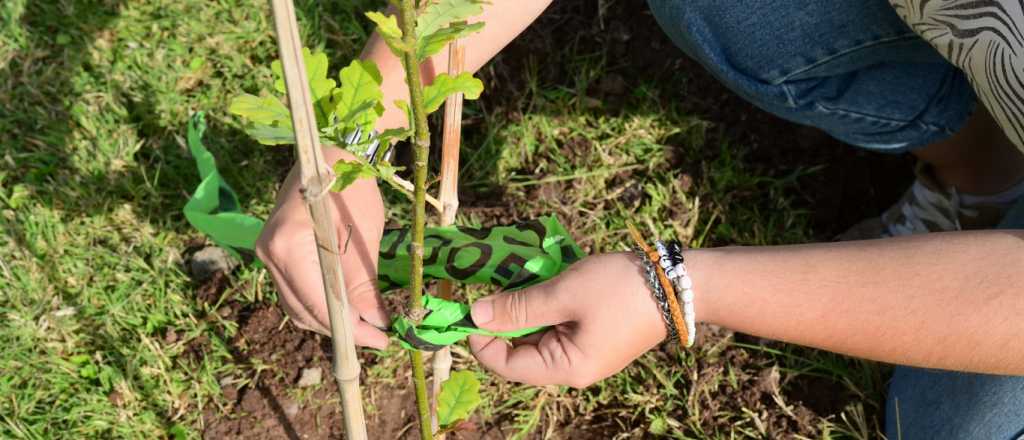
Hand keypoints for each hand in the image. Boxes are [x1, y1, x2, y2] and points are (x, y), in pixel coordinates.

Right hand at [255, 148, 389, 347]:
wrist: (328, 155)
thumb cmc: (350, 185)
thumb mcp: (364, 232)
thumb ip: (363, 281)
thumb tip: (375, 323)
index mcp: (287, 244)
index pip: (317, 303)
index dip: (350, 329)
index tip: (381, 340)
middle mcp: (269, 254)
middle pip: (304, 311)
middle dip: (342, 329)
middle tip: (379, 336)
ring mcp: (268, 255)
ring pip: (298, 307)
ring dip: (331, 321)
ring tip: (368, 326)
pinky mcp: (276, 255)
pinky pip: (296, 293)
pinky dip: (321, 305)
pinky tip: (348, 308)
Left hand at [468, 252, 666, 387]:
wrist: (679, 284)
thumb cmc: (619, 290)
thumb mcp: (563, 294)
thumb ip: (517, 307)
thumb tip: (475, 315)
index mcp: (565, 368)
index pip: (505, 364)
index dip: (481, 338)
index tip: (468, 305)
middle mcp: (573, 368)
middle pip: (520, 351)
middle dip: (503, 319)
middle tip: (494, 283)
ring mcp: (585, 352)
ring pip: (538, 335)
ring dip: (525, 308)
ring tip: (523, 277)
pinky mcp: (594, 335)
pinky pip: (557, 326)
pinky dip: (545, 305)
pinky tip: (545, 281)